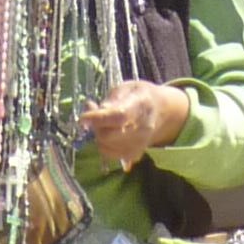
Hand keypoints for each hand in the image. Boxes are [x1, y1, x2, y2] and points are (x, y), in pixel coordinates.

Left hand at [80, 79, 194, 169]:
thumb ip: (111, 99)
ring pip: (108, 148)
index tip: (82, 118)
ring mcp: (140, 145)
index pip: (118, 116)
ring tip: (100, 123)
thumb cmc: (140, 95)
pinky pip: (111, 155)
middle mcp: (142, 128)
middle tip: (90, 116)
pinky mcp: (136, 155)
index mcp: (141, 105)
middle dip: (95, 127)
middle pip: (109, 136)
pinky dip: (104, 145)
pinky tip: (107, 133)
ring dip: (98, 137)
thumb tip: (95, 111)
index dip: (98, 119)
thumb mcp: (126, 87)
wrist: (162, 112)